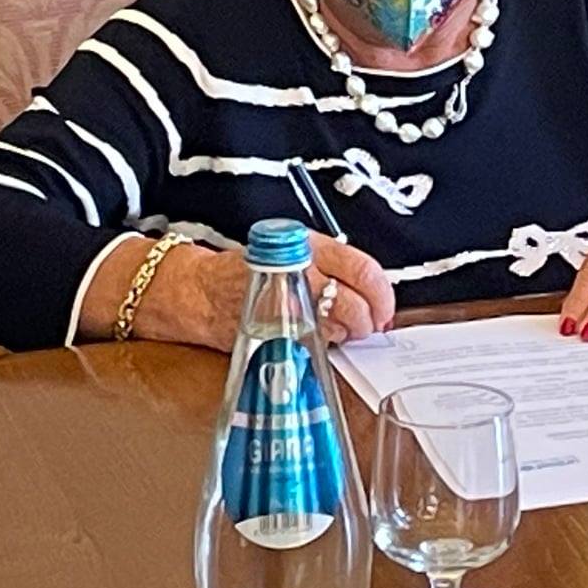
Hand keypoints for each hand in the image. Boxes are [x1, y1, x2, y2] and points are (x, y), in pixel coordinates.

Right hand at [111, 232, 393, 349]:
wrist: (201, 291)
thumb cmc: (252, 272)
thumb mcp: (295, 253)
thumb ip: (332, 268)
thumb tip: (371, 292)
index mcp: (310, 245)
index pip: (362, 267)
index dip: (382, 293)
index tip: (386, 308)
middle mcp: (298, 269)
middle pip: (353, 300)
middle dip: (368, 319)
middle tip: (371, 325)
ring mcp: (283, 299)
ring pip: (335, 322)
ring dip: (348, 332)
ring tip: (347, 332)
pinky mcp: (270, 325)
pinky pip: (310, 338)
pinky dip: (324, 342)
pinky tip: (322, 338)